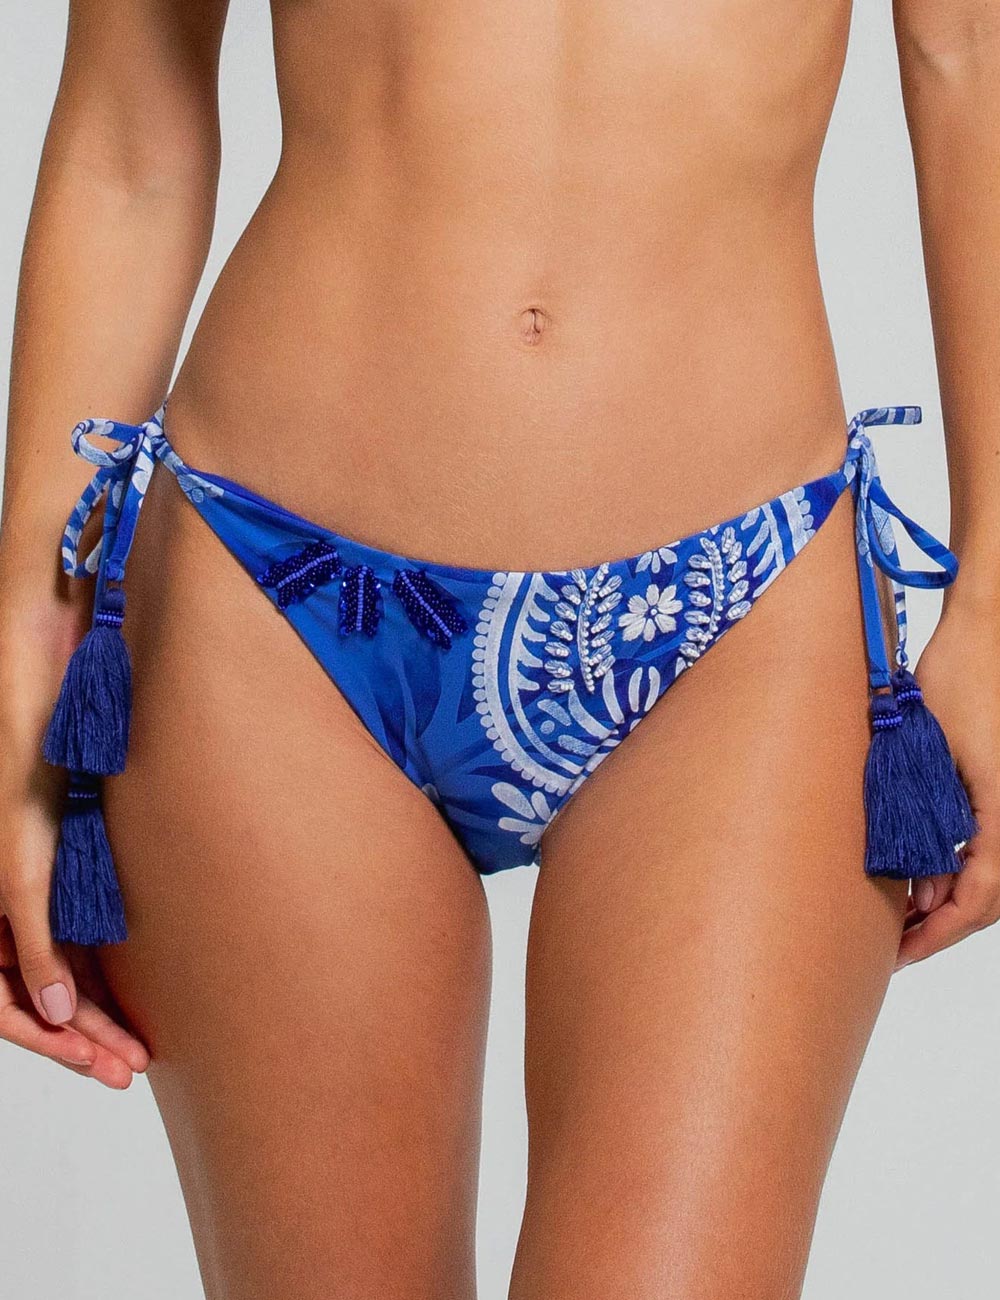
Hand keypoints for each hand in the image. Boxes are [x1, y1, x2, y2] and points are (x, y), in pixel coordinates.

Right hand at [0, 591, 148, 1085]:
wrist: (51, 616)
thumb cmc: (26, 706)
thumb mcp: (22, 825)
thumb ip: (29, 912)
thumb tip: (49, 1005)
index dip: (46, 1034)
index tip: (100, 1060)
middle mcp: (3, 865)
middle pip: (22, 979)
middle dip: (71, 1030)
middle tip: (128, 1064)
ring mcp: (29, 847)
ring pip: (46, 951)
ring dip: (85, 1001)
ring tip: (136, 1039)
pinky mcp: (58, 821)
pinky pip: (64, 905)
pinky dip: (92, 951)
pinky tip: (131, 972)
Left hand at [894, 608, 999, 970]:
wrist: (988, 626)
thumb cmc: (959, 675)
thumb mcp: (927, 756)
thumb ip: (927, 823)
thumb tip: (919, 889)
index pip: (980, 899)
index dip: (939, 933)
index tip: (901, 953)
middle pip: (993, 898)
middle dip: (944, 925)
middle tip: (896, 945)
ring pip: (996, 875)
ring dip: (954, 898)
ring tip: (905, 914)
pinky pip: (994, 844)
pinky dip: (965, 867)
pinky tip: (928, 875)